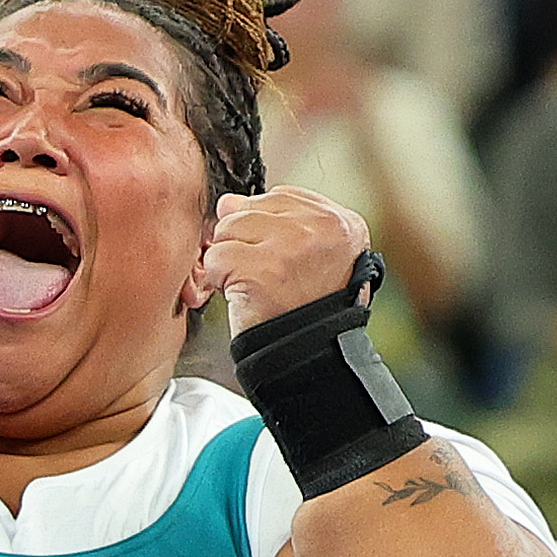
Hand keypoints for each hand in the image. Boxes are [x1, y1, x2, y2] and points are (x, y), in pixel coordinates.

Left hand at [187, 184, 374, 333]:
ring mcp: (291, 245)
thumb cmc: (310, 312)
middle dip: (244, 244)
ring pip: (227, 229)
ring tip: (255, 286)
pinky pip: (215, 257)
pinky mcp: (261, 268)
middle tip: (264, 277)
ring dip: (230, 262)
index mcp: (341, 222)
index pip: (279, 197)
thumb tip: (228, 202)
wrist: (310, 359)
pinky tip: (242, 295)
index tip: (275, 259)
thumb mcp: (312, 257)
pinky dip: (218, 280)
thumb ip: (278, 220)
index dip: (263, 228)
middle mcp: (321, 228)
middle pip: (248, 209)